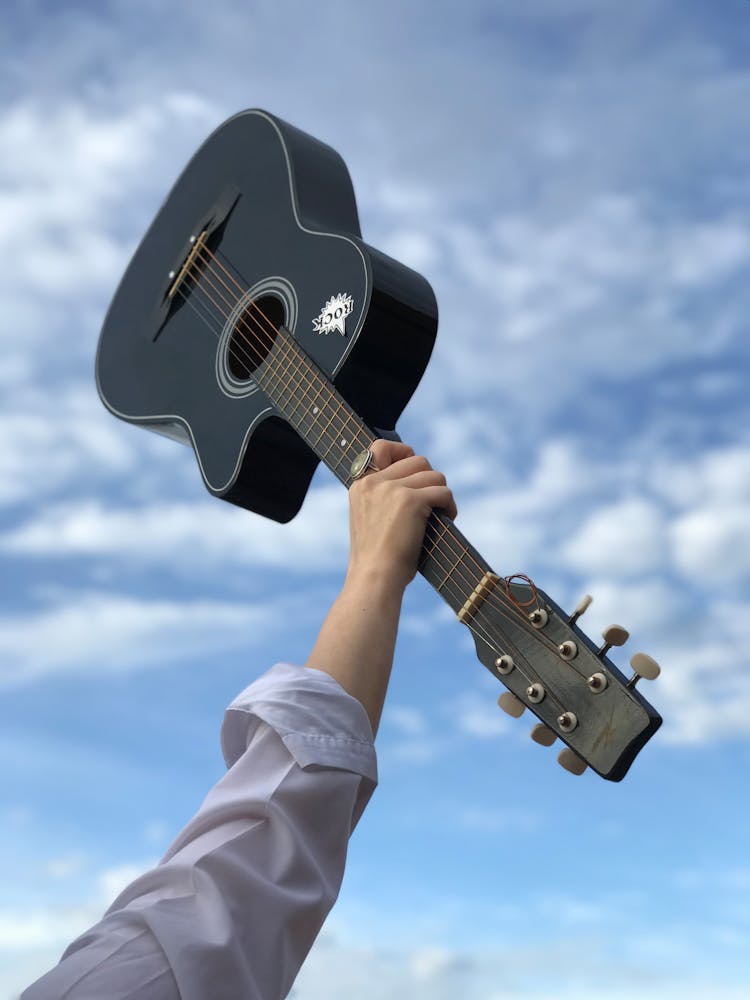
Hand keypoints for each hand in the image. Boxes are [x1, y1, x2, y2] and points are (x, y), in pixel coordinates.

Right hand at [346, 440, 456, 593]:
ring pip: (434, 475)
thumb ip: (384, 498)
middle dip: (431, 480)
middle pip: (418, 460)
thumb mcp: (371, 520)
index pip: (381, 447)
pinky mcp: (411, 500)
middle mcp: (374, 482)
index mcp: (360, 485)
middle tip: (433, 503)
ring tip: (441, 514)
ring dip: (442, 494)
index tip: (416, 470)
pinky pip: (443, 492)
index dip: (403, 451)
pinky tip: (447, 519)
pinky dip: (450, 506)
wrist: (375, 577)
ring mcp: (391, 489)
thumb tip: (420, 483)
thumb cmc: (377, 559)